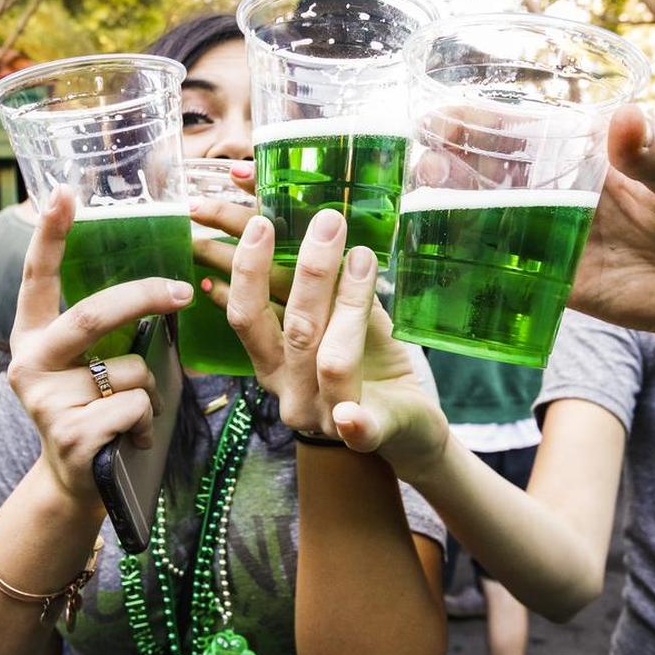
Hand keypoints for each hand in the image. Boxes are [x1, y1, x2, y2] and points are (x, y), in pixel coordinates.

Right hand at [8, 186, 193, 504]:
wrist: (76, 485)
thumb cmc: (94, 411)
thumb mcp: (87, 366)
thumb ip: (106, 332)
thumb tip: (166, 289)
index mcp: (32, 337)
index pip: (37, 278)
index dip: (49, 235)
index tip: (62, 192)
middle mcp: (28, 363)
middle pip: (93, 315)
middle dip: (144, 298)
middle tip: (180, 291)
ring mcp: (45, 401)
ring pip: (131, 371)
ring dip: (150, 391)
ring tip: (128, 415)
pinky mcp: (70, 435)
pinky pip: (137, 408)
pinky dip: (148, 423)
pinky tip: (127, 440)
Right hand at [226, 209, 448, 481]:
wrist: (406, 427)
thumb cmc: (365, 363)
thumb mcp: (332, 318)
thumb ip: (311, 285)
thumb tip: (287, 219)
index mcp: (272, 362)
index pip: (247, 314)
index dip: (249, 270)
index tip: (260, 222)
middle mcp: (290, 390)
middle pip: (292, 329)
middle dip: (309, 272)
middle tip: (327, 221)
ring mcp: (325, 416)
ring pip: (330, 360)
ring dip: (347, 305)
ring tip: (364, 257)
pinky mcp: (369, 435)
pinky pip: (359, 431)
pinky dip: (353, 423)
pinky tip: (350, 416)